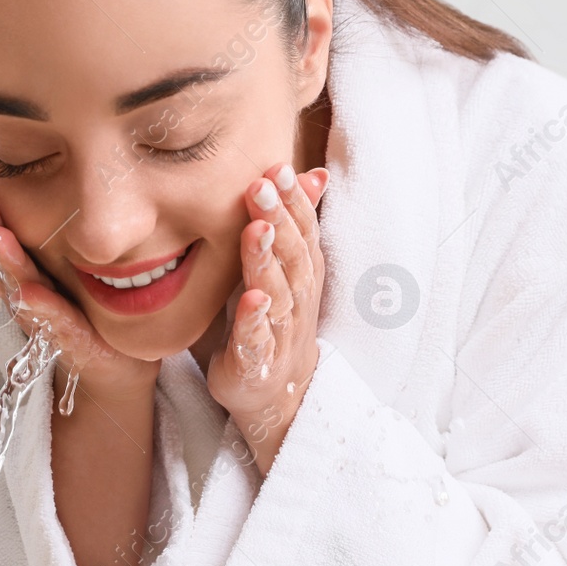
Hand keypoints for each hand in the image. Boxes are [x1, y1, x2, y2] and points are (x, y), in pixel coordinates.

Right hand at [0, 181, 159, 403]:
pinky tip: (29, 293)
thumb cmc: (82, 302)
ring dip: (6, 261)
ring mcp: (45, 314)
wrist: (113, 358)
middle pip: (0, 257)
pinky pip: (55, 319)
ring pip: (20, 284)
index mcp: (22, 267)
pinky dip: (42, 307)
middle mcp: (26, 290)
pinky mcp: (70, 336)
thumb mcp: (54, 259)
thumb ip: (26, 228)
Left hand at [205, 162, 328, 474]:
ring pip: (278, 293)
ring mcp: (279, 334)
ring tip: (256, 230)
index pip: (304, 233)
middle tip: (261, 185)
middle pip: (293, 256)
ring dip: (267, 261)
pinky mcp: (256, 363)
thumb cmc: (274, 325)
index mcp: (303, 277)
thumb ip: (294, 225)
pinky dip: (255, 320)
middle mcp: (297, 302)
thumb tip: (315, 174)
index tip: (279, 169)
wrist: (277, 396)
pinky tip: (251, 300)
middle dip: (280, 219)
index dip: (295, 202)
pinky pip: (258, 340)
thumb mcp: (285, 270)